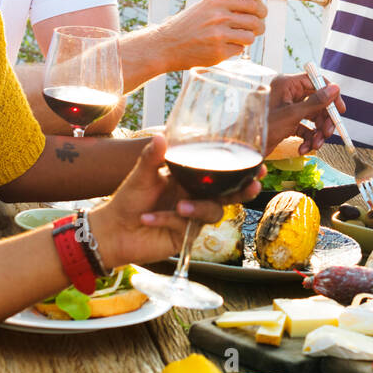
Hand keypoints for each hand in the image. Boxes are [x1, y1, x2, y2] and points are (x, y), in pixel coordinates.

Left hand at [90, 135, 260, 267]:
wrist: (113, 231)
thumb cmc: (127, 200)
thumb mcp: (140, 175)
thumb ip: (152, 158)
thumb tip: (160, 136)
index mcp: (189, 178)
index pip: (219, 173)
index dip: (240, 170)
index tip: (259, 165)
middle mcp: (196, 196)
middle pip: (228, 194)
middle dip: (243, 191)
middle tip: (252, 186)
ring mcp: (193, 217)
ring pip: (212, 211)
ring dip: (198, 208)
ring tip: (179, 207)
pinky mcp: (186, 235)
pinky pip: (189, 226)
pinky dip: (170, 220)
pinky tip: (150, 218)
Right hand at [155, 0, 265, 69]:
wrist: (166, 44)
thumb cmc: (188, 25)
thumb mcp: (206, 7)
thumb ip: (228, 6)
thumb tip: (255, 8)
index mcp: (218, 1)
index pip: (253, 3)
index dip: (261, 10)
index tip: (262, 14)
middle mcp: (220, 16)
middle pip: (256, 21)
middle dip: (259, 27)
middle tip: (254, 30)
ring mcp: (219, 34)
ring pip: (250, 37)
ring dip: (247, 39)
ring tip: (236, 39)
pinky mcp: (219, 52)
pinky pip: (239, 50)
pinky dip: (234, 49)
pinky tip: (222, 47)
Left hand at [266, 73, 342, 152]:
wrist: (243, 149)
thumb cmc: (261, 127)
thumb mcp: (291, 115)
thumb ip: (315, 102)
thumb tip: (334, 89)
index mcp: (286, 84)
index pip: (315, 82)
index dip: (330, 95)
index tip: (339, 110)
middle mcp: (287, 94)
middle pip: (316, 101)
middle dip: (324, 120)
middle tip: (329, 133)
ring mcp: (286, 108)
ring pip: (312, 116)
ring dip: (317, 132)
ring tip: (316, 145)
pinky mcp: (285, 122)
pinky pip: (303, 127)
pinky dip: (307, 138)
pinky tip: (303, 148)